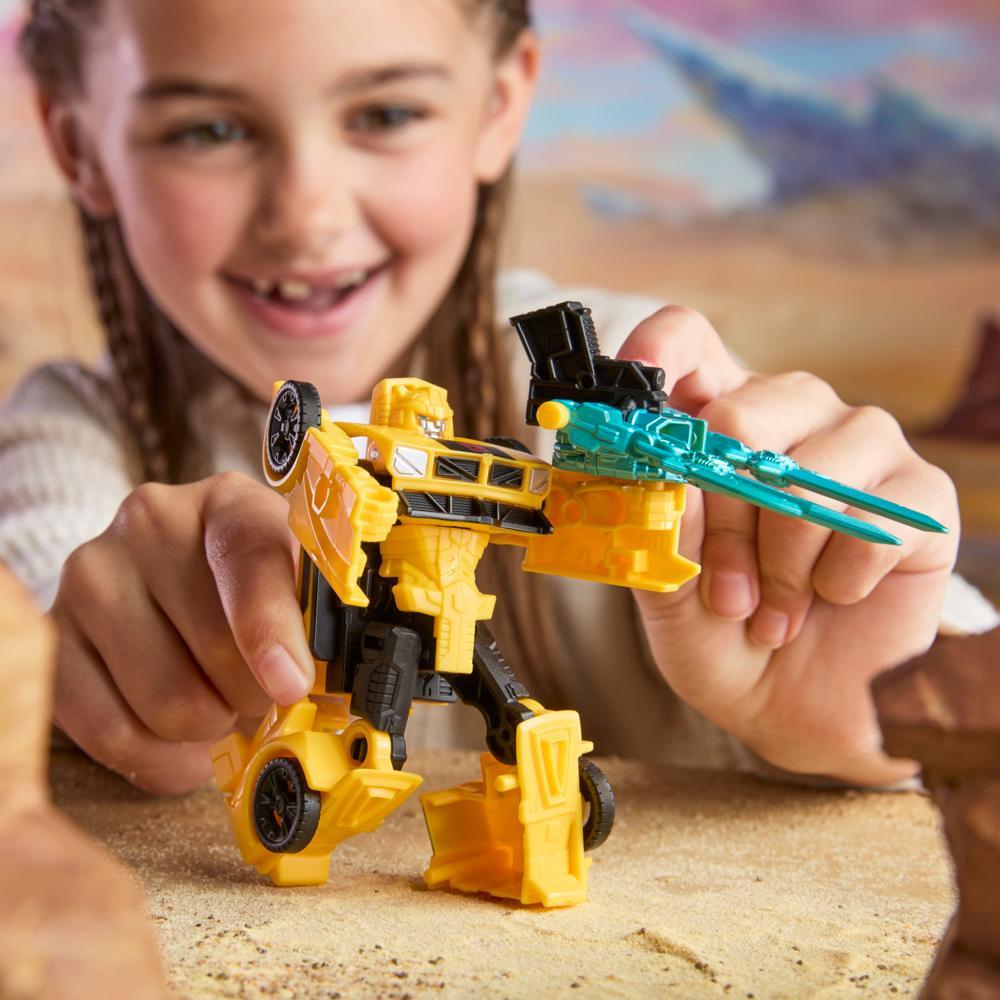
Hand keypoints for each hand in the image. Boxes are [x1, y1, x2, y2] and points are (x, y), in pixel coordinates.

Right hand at [50, 472, 314, 793]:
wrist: (177, 588)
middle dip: (255, 693)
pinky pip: (113, 733)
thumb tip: (307, 684)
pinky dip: (160, 756)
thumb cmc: (255, 591)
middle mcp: (150, 521)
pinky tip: (180, 737)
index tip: (290, 684)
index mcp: (228, 501)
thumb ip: (313, 620)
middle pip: (214, 644)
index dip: (271, 628)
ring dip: (210, 727)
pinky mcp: (55, 636)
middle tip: (265, 692)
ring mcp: (91, 574)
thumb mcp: (298, 584)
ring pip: (167, 701)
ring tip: (219, 702)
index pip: (249, 555)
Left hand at [618, 307, 959, 784]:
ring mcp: (860, 447)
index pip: (688, 345)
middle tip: (724, 590)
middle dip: (723, 520)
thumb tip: (663, 476)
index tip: (636, 380)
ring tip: (771, 609)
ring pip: (807, 471)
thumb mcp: (668, 589)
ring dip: (781, 559)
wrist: (789, 707)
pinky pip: (875, 517)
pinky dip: (839, 578)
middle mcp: (790, 417)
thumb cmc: (720, 636)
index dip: (659, 352)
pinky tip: (831, 597)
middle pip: (742, 415)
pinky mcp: (918, 496)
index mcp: (717, 425)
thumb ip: (660, 528)